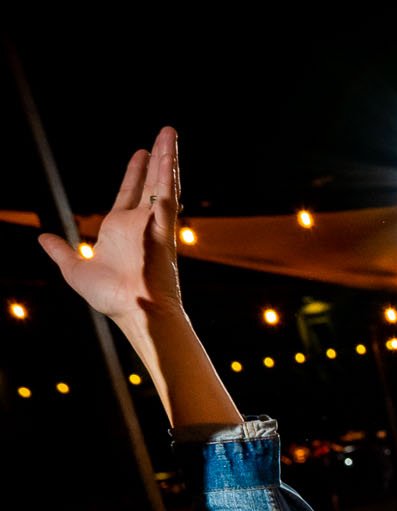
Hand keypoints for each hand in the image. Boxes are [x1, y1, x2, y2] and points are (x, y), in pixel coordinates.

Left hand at [39, 126, 182, 323]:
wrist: (134, 309)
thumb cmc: (112, 297)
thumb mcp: (75, 269)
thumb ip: (61, 251)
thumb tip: (43, 239)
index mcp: (122, 229)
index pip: (130, 194)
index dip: (134, 174)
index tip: (141, 155)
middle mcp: (141, 223)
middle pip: (151, 183)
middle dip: (158, 159)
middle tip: (163, 135)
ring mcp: (154, 223)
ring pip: (163, 183)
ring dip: (168, 157)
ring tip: (169, 132)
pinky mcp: (163, 225)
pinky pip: (168, 193)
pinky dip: (169, 171)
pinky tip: (170, 152)